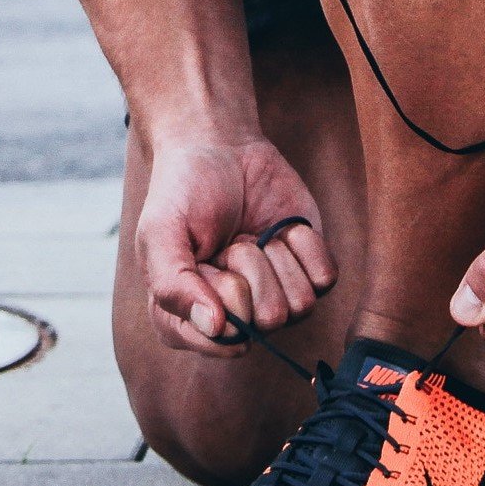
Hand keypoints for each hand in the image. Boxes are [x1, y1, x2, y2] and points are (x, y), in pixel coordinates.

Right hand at [137, 135, 337, 356]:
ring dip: (276, 257)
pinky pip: (324, 279)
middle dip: (249, 268)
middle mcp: (236, 317)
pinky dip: (305, 246)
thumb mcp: (160, 234)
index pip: (224, 340)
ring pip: (300, 306)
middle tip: (230, 240)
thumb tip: (214, 328)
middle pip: (266, 320)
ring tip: (253, 234)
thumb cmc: (183, 191)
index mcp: (189, 320)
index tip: (208, 260)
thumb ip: (173, 286)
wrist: (219, 145)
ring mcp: (274, 294)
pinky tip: (281, 228)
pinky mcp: (306, 269)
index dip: (222, 296)